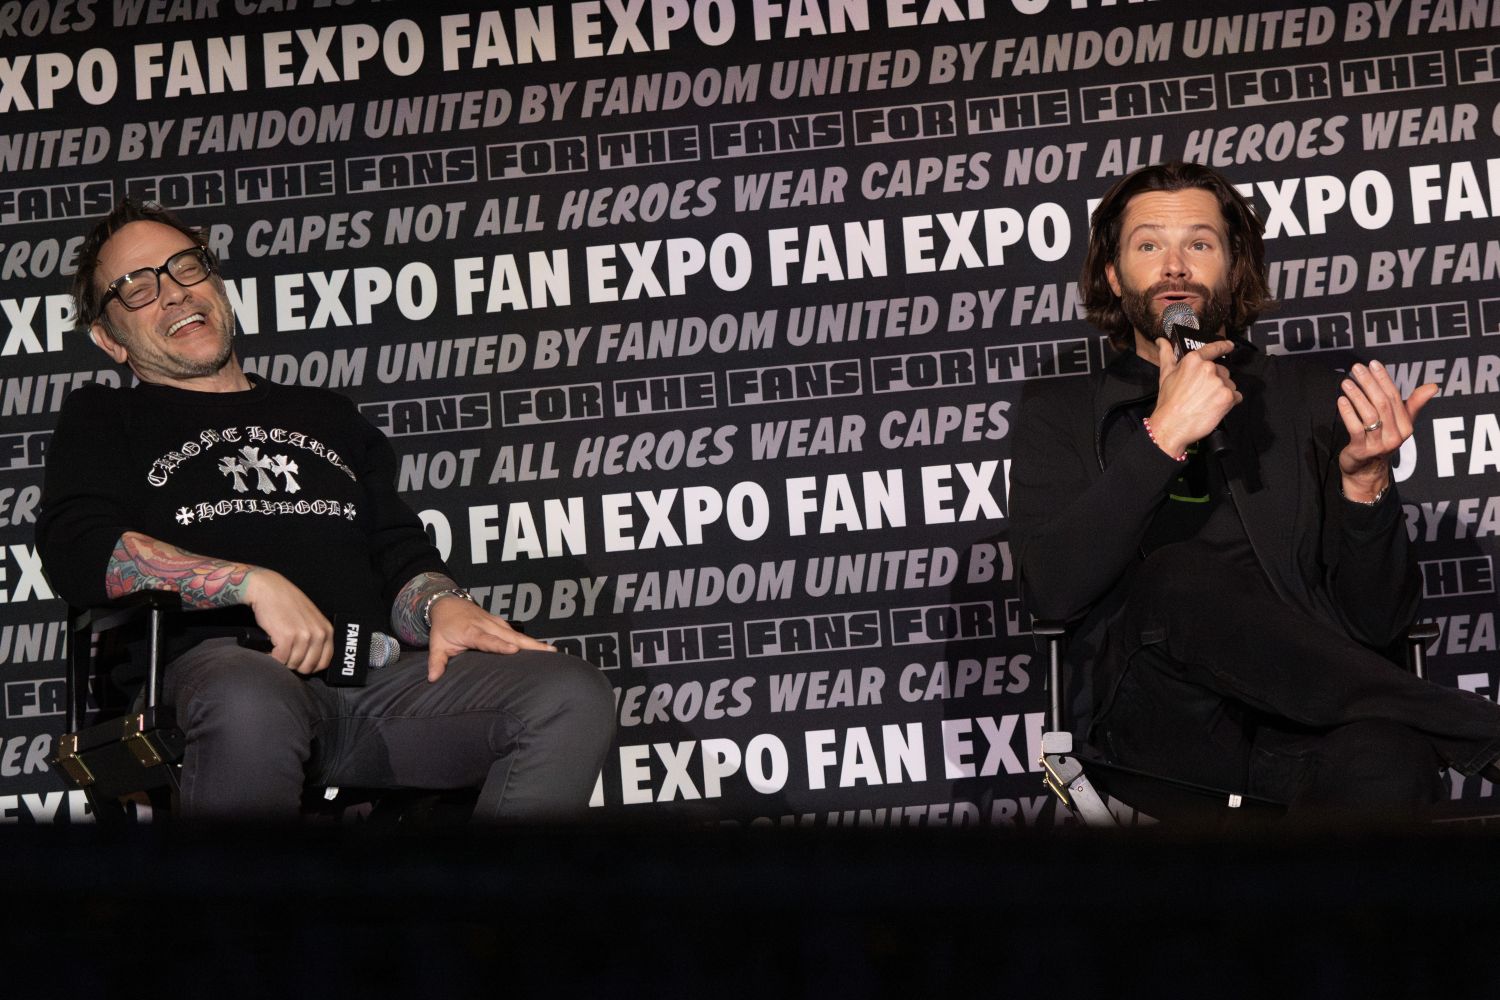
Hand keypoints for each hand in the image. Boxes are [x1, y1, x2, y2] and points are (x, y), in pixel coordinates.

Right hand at [243, 568, 332, 673]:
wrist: (268, 589)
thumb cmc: (286, 602)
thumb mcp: (310, 618)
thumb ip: (315, 635)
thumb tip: (312, 657)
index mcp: (326, 630)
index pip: (324, 661)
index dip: (310, 666)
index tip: (299, 662)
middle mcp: (318, 633)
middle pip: (308, 667)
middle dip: (294, 664)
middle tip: (285, 655)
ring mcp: (304, 636)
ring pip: (293, 664)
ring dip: (282, 660)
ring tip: (277, 649)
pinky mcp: (287, 637)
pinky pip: (280, 659)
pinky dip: (272, 658)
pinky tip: (269, 649)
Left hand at [426, 594, 553, 681]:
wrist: (447, 603)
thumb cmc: (443, 626)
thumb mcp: (436, 643)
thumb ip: (437, 661)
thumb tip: (432, 678)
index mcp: (471, 631)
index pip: (487, 640)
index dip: (500, 645)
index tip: (514, 650)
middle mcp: (487, 626)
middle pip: (511, 636)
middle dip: (530, 644)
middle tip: (548, 653)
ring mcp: (497, 623)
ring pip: (519, 634)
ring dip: (535, 643)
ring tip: (552, 653)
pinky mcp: (502, 624)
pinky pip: (518, 633)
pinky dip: (531, 641)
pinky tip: (544, 650)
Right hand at [1146, 338, 1241, 457]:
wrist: (1171, 425)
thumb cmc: (1168, 402)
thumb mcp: (1165, 375)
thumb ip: (1166, 355)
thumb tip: (1161, 341)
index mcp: (1194, 360)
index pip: (1213, 348)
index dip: (1223, 346)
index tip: (1229, 346)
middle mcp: (1208, 368)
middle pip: (1223, 371)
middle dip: (1216, 381)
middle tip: (1202, 394)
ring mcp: (1219, 382)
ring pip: (1230, 384)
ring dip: (1223, 393)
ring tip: (1207, 403)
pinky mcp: (1228, 397)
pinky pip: (1236, 397)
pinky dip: (1229, 403)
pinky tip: (1215, 408)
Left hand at [1337, 359, 1438, 500]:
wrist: (1366, 470)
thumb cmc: (1381, 440)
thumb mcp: (1399, 423)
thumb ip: (1413, 404)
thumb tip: (1434, 386)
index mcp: (1405, 426)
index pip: (1395, 397)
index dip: (1384, 379)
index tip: (1373, 364)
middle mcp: (1395, 435)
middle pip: (1382, 403)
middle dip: (1369, 383)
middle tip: (1357, 369)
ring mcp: (1378, 444)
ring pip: (1369, 414)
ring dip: (1357, 396)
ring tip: (1347, 382)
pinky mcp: (1361, 450)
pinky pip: (1355, 428)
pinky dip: (1348, 412)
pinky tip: (1341, 400)